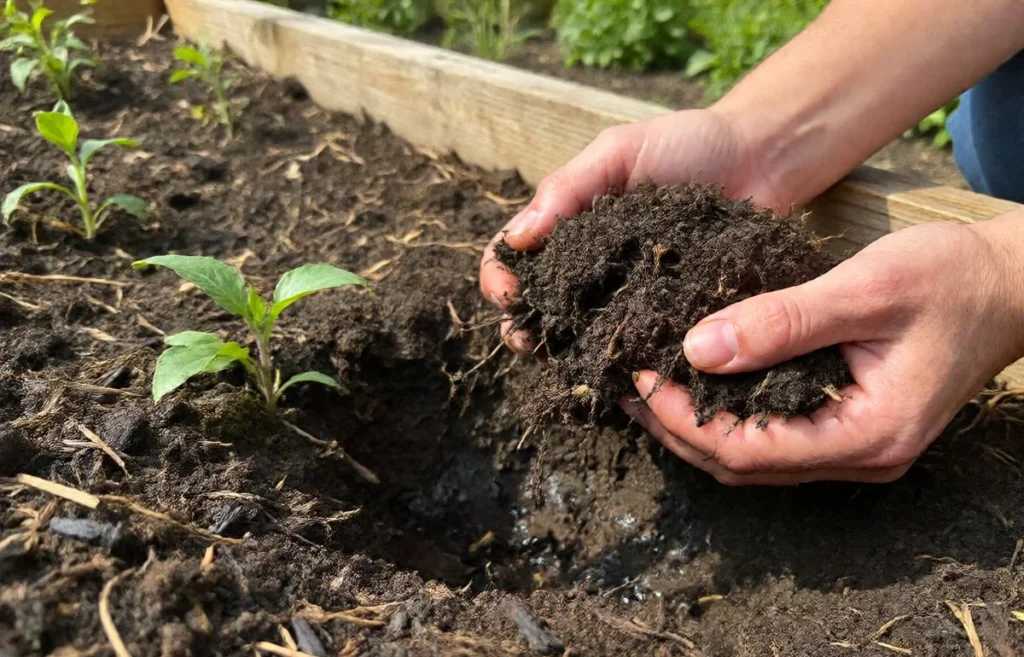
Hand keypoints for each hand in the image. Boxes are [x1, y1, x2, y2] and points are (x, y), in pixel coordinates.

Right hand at [479, 108, 785, 351]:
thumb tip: (516, 237)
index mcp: (567, 230)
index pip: (512, 260)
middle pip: (538, 312)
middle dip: (525, 330)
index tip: (509, 293)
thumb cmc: (688, 144)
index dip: (500, 280)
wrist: (763, 158)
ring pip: (582, 342)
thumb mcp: (619, 152)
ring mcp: (629, 302)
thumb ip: (567, 187)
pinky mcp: (670, 322)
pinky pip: (639, 351)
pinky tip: (627, 373)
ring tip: (573, 364)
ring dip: (569, 357)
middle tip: (533, 341)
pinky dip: (625, 366)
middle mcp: (590, 272)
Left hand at [621, 216, 1023, 484]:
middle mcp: (860, 455)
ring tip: (645, 388)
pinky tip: (696, 383)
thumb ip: (784, 320)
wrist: (1010, 284)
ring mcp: (856, 446)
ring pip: (754, 458)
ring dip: (695, 427)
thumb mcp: (865, 289)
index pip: (750, 450)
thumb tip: (698, 347)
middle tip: (624, 387)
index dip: (684, 419)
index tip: (639, 379)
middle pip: (743, 466)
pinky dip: (726, 416)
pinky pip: (773, 436)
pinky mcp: (848, 424)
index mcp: (869, 434)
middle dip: (677, 429)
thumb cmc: (950, 279)